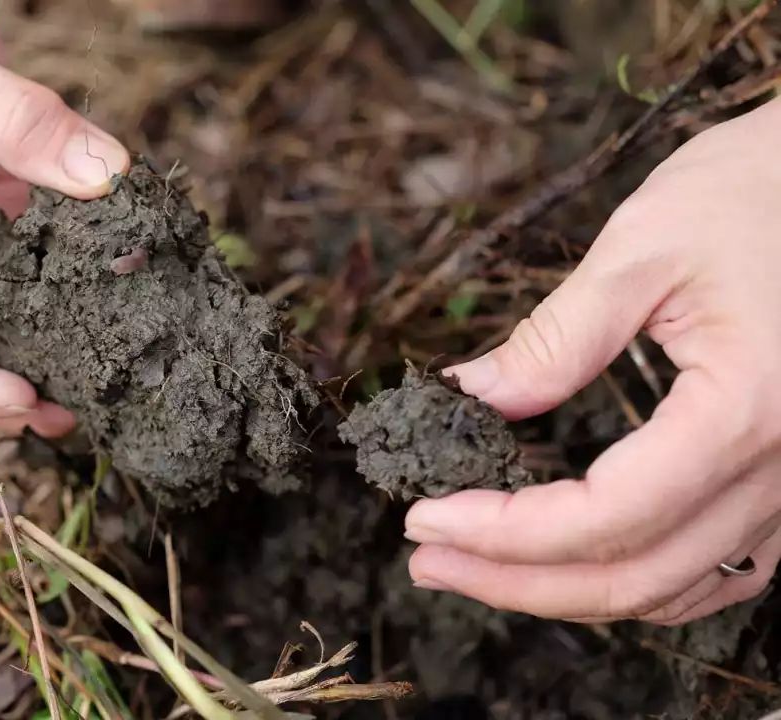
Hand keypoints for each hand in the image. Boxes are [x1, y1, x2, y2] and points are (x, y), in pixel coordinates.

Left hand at [405, 98, 780, 623]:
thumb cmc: (758, 189)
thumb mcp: (645, 247)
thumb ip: (556, 339)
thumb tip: (470, 396)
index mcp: (748, 411)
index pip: (604, 516)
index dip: (502, 533)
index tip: (424, 517)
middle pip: (635, 575)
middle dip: (515, 580)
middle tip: (427, 561)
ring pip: (675, 588)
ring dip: (567, 591)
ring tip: (478, 567)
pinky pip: (720, 568)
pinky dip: (640, 581)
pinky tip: (575, 563)